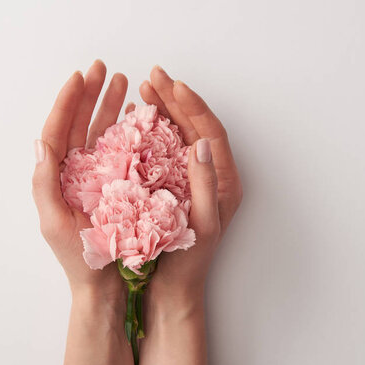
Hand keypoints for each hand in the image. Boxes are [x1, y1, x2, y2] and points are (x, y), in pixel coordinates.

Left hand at [31, 60, 130, 299]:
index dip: (66, 102)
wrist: (105, 284)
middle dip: (90, 94)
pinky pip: (119, 150)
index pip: (58, 131)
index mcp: (56, 177)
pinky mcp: (117, 185)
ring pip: (100, 132)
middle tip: (102, 68)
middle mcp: (75, 173)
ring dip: (109, 106)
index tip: (78, 76)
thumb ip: (44, 183)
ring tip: (122, 82)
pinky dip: (125, 129)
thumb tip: (40, 143)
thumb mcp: (54, 222)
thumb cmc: (80, 258)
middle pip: (80, 124)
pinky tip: (134, 114)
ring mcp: (96, 177)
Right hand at [139, 65, 242, 298]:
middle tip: (154, 76)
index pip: (211, 133)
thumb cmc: (189, 262)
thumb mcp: (202, 225)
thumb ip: (206, 185)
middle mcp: (212, 175)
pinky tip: (137, 116)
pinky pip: (165, 148)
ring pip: (179, 134)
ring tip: (145, 88)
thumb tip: (203, 144)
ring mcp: (191, 178)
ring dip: (163, 109)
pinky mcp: (173, 183)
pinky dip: (152, 129)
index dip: (193, 107)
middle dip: (176, 99)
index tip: (174, 85)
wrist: (173, 287)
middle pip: (195, 127)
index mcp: (226, 181)